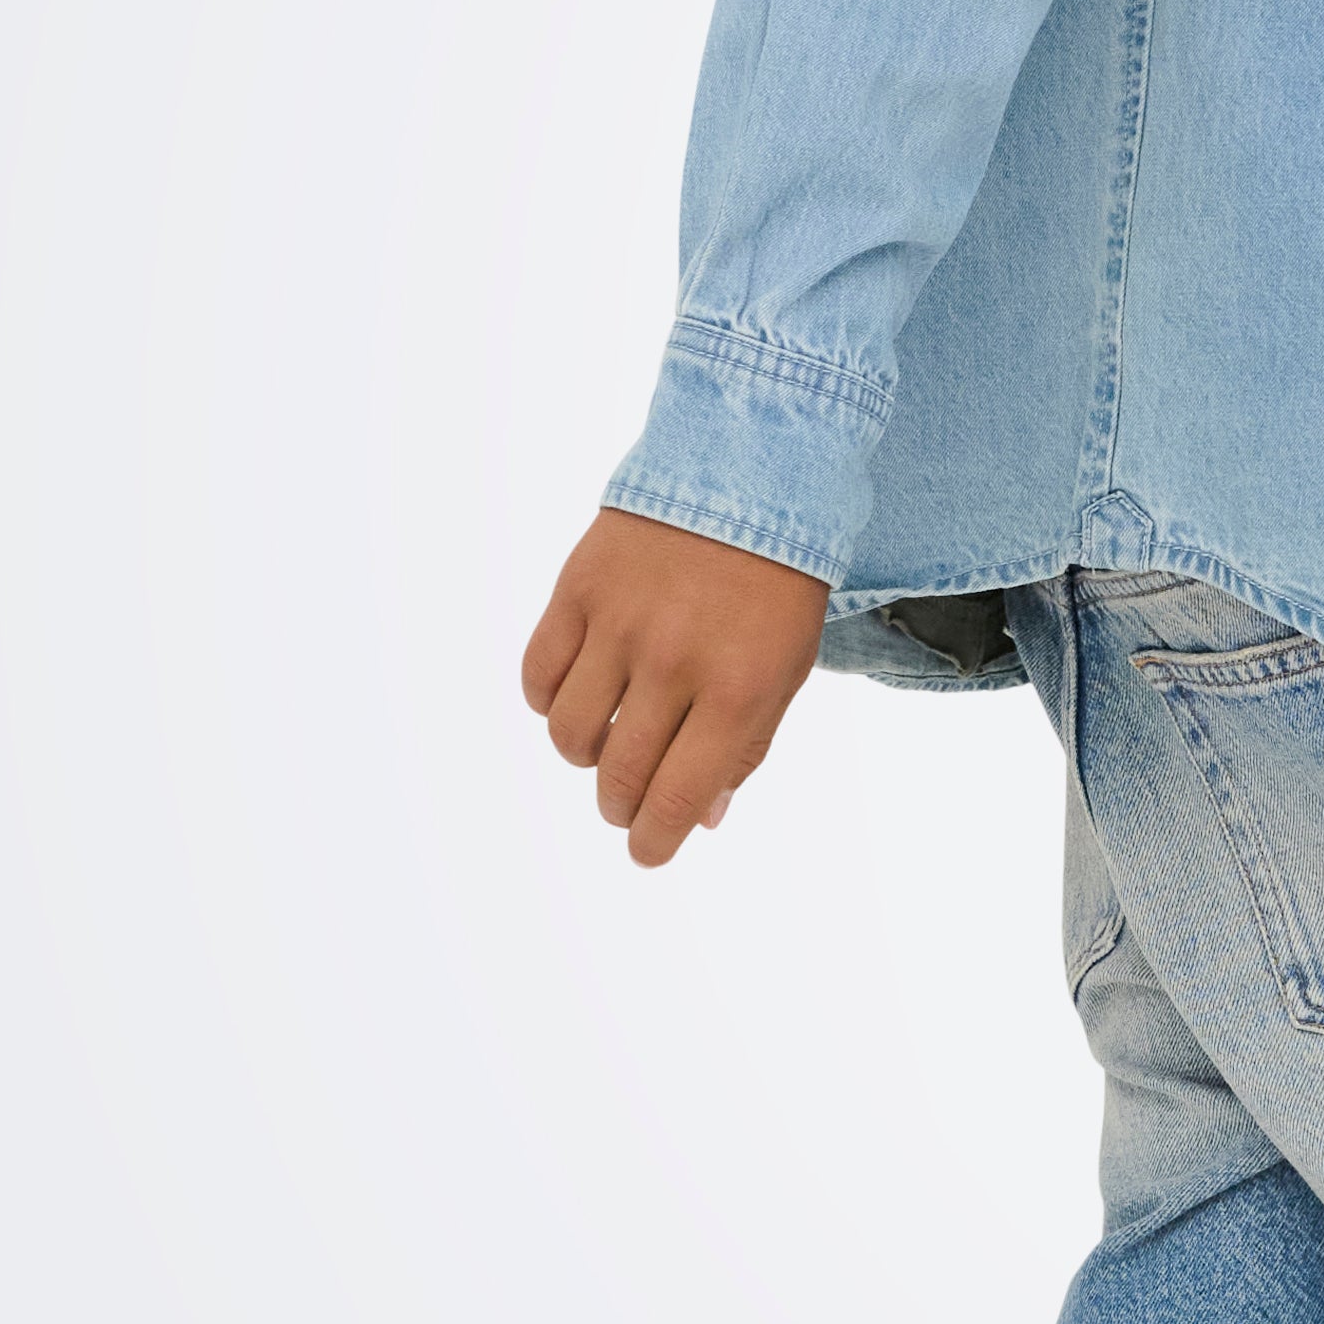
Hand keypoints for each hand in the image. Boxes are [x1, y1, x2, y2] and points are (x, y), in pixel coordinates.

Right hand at [521, 509, 829, 863]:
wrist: (747, 471)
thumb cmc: (775, 585)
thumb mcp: (785, 670)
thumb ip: (744, 748)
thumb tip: (700, 820)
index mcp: (738, 690)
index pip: (676, 797)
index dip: (654, 841)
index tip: (647, 852)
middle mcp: (675, 662)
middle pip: (618, 775)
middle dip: (620, 808)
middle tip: (628, 804)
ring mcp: (621, 624)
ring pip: (569, 733)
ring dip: (584, 756)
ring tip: (607, 742)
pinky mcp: (579, 589)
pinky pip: (538, 675)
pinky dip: (549, 701)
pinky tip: (577, 694)